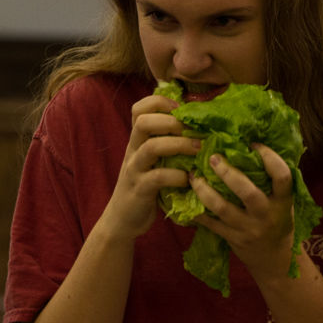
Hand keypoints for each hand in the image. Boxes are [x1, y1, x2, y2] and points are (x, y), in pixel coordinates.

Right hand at [99, 94, 198, 240]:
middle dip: (171, 121)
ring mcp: (134, 170)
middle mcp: (133, 151)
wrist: (122, 220)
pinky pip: (157, 177)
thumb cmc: (145, 187)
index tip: (182, 109)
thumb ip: (167, 144)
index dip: (160, 102)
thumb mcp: (152, 161)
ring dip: (179, 144)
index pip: (139, 108)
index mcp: (137, 140)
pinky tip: (188, 179)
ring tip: (198, 148)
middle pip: (143, 122)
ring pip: (151, 147)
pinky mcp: (140, 190)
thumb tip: (199, 128)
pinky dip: (177, 176)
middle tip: (194, 129)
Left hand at [190, 143, 296, 283]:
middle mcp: (266, 214)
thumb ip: (273, 181)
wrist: (275, 260)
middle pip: (247, 192)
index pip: (282, 176)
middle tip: (213, 156)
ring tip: (193, 175)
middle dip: (228, 172)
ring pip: (222, 207)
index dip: (269, 157)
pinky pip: (210, 223)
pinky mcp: (232, 238)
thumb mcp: (284, 202)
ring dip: (204, 190)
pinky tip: (184, 197)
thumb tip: (253, 145)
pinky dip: (196, 210)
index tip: (253, 144)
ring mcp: (247, 228)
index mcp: (283, 201)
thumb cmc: (279, 221)